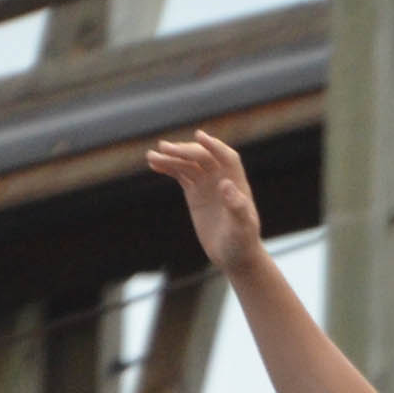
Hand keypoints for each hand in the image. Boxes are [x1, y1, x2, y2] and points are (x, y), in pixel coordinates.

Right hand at [147, 130, 265, 271]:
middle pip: (202, 157)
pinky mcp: (195, 193)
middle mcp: (222, 179)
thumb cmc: (242, 243)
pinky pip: (181, 175)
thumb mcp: (242, 228)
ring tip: (151, 156)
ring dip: (171, 158)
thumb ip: (236, 206)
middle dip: (184, 152)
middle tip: (164, 149)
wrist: (234, 256)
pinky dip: (168, 168)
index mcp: (237, 183)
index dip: (214, 146)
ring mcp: (207, 185)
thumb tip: (225, 184)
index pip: (226, 157)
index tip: (199, 136)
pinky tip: (154, 164)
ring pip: (188, 165)